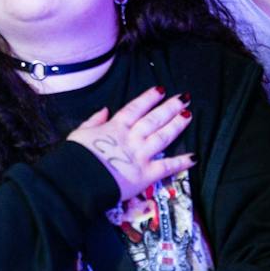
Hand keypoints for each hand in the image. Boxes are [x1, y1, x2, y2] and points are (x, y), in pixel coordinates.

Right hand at [65, 86, 193, 202]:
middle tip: (184, 98)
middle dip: (169, 107)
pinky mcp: (146, 174)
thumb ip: (93, 121)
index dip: (149, 98)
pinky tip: (194, 157)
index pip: (135, 108)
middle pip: (154, 119)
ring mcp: (140, 155)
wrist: (77, 181)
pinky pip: (167, 167)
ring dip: (177, 125)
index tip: (160, 89)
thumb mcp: (80, 133)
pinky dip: (181, 162)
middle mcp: (131, 138)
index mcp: (115, 127)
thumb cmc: (75, 157)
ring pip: (163, 136)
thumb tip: (104, 110)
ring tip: (189, 115)